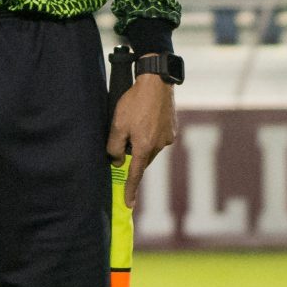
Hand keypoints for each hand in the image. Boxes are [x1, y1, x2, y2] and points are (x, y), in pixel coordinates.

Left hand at [105, 76, 177, 205]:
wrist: (156, 81)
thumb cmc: (134, 102)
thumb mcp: (117, 125)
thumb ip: (114, 147)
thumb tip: (116, 161)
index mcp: (144, 147)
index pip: (135, 174)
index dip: (130, 190)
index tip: (128, 205)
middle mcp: (159, 146)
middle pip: (142, 160)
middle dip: (132, 157)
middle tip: (123, 142)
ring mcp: (167, 137)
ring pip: (150, 149)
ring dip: (141, 144)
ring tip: (134, 124)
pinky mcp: (172, 128)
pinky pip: (157, 138)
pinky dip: (149, 135)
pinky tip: (144, 120)